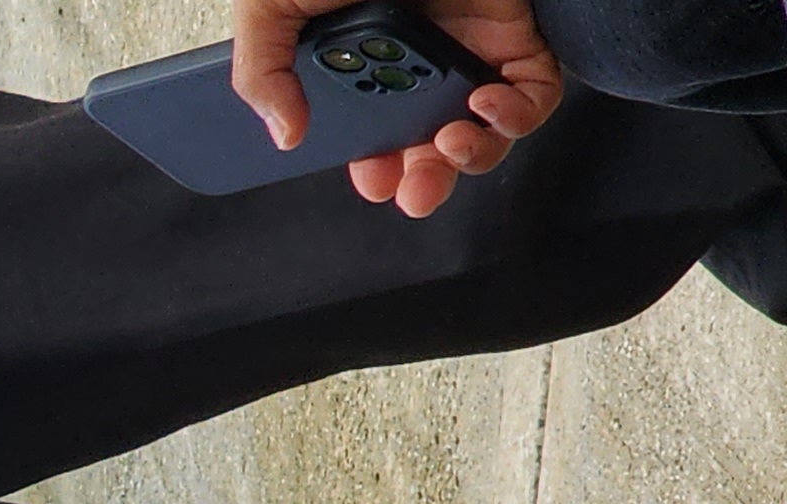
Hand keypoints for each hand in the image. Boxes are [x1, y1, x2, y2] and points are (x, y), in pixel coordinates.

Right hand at [229, 0, 562, 216]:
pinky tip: (484, 107)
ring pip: (486, 131)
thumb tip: (285, 133)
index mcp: (366, 63)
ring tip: (446, 145)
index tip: (371, 181)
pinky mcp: (515, 36)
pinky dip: (517, 116)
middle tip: (413, 190)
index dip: (377, 168)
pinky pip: (533, 94)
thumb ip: (265, 71)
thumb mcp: (273, 7)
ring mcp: (471, 51)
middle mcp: (422, 63)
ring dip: (473, 156)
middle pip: (435, 145)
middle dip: (426, 180)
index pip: (376, 135)